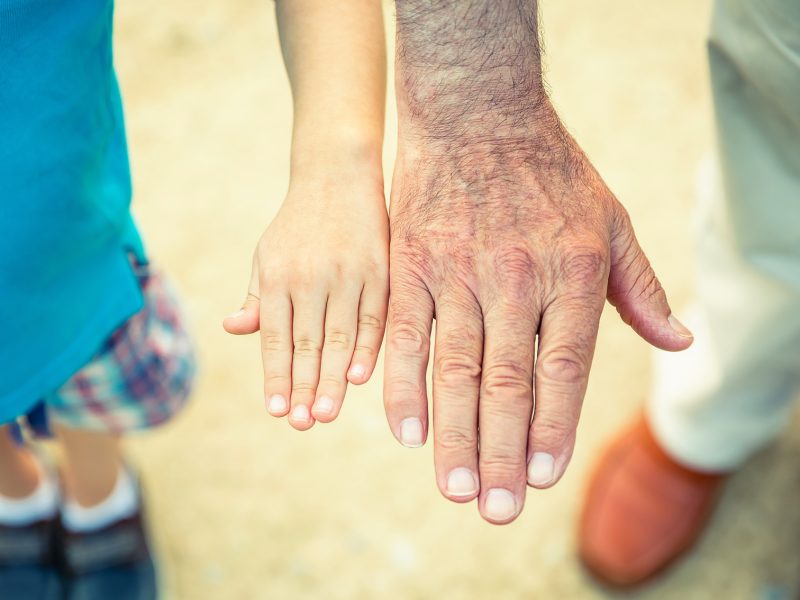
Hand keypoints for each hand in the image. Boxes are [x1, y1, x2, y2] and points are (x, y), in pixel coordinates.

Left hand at [225, 170, 388, 429]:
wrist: (336, 175)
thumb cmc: (298, 225)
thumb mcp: (267, 254)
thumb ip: (258, 297)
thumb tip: (234, 328)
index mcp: (278, 276)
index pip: (275, 337)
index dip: (276, 376)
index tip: (276, 410)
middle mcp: (310, 277)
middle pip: (307, 343)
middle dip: (304, 387)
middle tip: (302, 424)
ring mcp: (347, 273)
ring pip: (339, 335)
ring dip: (333, 378)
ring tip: (326, 413)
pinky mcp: (379, 269)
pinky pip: (374, 315)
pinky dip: (368, 347)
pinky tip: (361, 376)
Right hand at [383, 102, 692, 522]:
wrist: (476, 113)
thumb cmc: (550, 171)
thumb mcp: (611, 219)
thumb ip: (640, 287)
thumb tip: (678, 342)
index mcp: (570, 272)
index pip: (564, 366)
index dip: (554, 426)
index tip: (543, 476)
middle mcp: (515, 278)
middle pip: (509, 381)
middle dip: (504, 452)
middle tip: (497, 509)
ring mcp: (458, 272)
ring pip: (455, 368)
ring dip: (455, 435)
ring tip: (457, 488)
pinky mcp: (411, 265)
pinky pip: (405, 336)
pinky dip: (403, 387)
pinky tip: (405, 431)